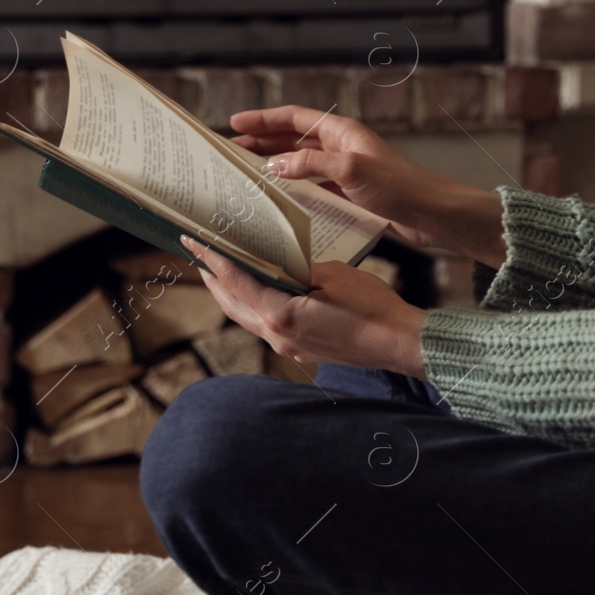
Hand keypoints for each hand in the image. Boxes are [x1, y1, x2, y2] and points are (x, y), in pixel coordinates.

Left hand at [181, 235, 425, 376]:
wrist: (400, 343)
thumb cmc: (372, 308)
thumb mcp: (333, 275)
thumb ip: (300, 268)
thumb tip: (286, 266)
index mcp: (281, 314)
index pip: (236, 282)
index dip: (213, 260)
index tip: (193, 244)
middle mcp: (277, 335)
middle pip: (233, 304)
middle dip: (214, 279)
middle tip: (200, 256)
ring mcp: (289, 346)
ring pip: (248, 318)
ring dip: (232, 295)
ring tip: (222, 274)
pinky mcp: (302, 349)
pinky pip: (267, 326)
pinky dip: (255, 306)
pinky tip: (260, 294)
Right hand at [230, 106, 506, 264]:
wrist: (432, 215)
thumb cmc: (398, 188)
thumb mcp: (350, 171)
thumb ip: (311, 164)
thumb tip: (275, 164)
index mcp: (341, 132)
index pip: (293, 118)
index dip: (262, 119)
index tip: (234, 123)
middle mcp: (342, 146)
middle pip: (293, 137)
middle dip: (263, 140)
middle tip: (233, 150)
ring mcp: (346, 169)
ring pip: (301, 161)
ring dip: (275, 164)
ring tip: (248, 172)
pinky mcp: (351, 192)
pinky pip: (314, 184)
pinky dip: (294, 186)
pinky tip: (280, 197)